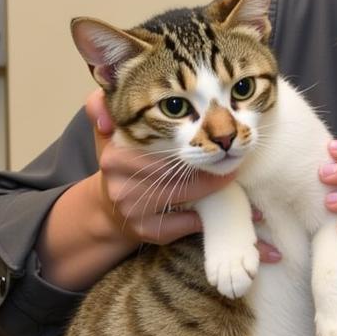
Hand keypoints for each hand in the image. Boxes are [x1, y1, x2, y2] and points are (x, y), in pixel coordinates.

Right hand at [85, 90, 279, 261]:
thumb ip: (102, 107)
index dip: (189, 142)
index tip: (216, 138)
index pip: (158, 147)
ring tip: (234, 178)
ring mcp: (133, 210)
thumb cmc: (124, 164)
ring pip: (183, 196)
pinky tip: (226, 214)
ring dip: (213, 190)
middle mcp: (121, 184)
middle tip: (234, 159)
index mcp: (115, 156)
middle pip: (175, 172)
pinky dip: (204, 217)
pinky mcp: (146, 231)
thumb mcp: (110, 133)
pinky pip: (182, 223)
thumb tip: (106, 104)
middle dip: (207, 166)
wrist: (109, 209)